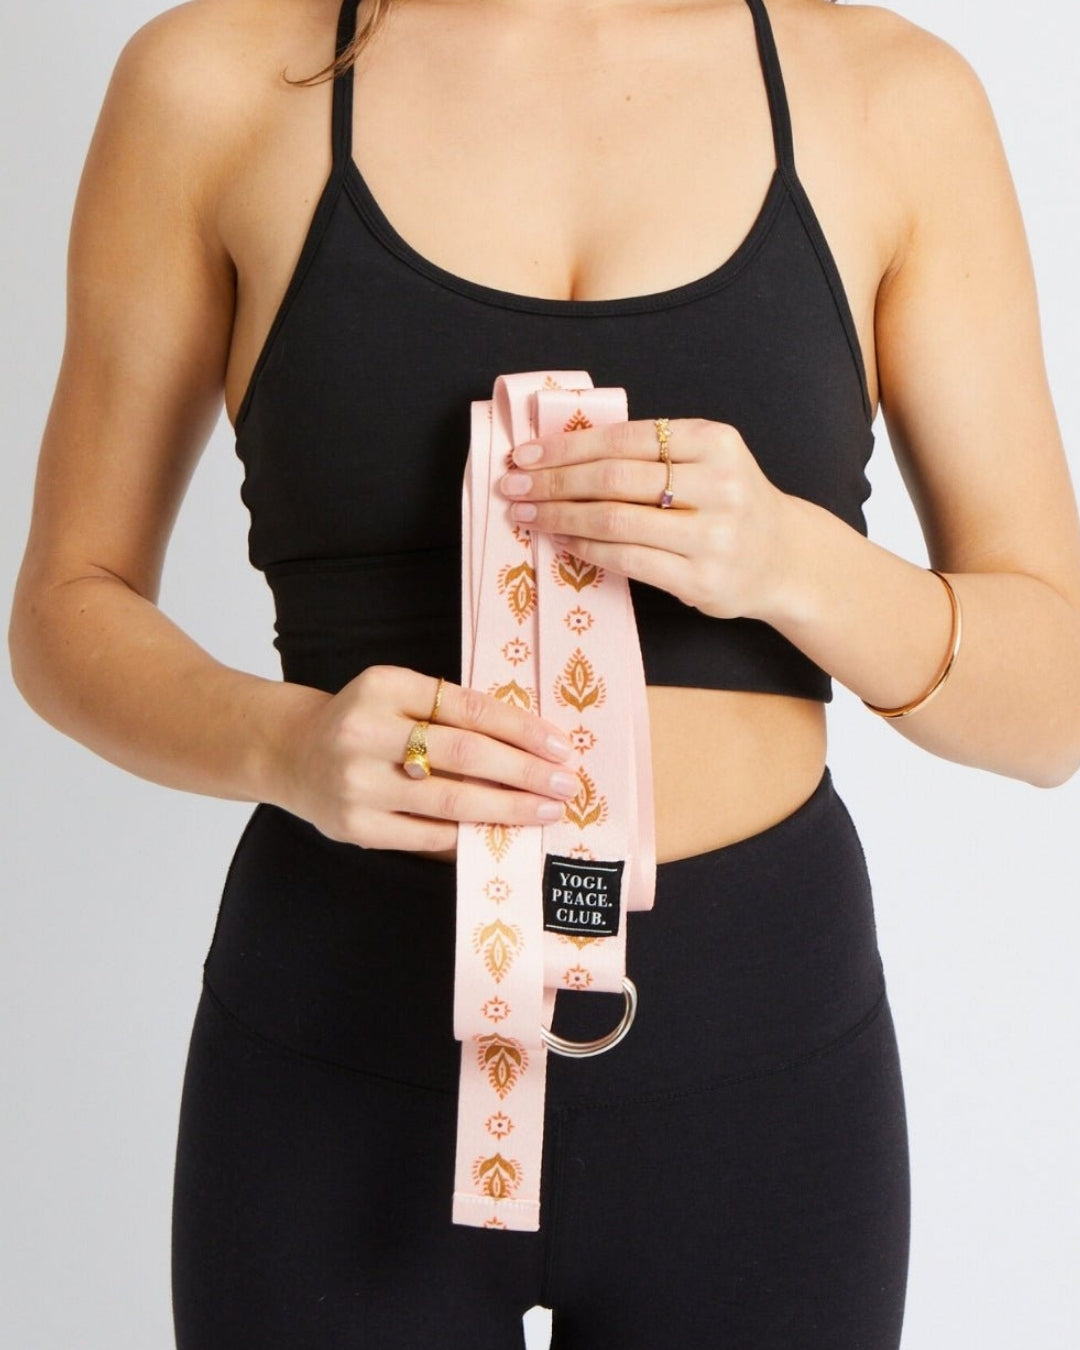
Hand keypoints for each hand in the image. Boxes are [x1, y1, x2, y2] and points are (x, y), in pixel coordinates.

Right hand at [275, 665, 579, 854]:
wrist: (294, 753)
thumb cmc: (366, 722)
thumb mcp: (398, 695)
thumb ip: (451, 712)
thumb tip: (531, 746)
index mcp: (383, 685)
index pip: (468, 707)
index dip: (521, 729)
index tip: (560, 746)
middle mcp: (366, 731)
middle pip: (465, 753)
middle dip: (525, 771)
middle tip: (566, 784)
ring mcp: (358, 782)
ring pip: (451, 799)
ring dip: (508, 808)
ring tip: (546, 811)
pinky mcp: (356, 826)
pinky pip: (428, 836)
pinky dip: (470, 836)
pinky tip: (501, 834)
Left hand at [499, 417, 795, 621]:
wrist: (784, 558)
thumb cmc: (727, 504)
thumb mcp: (705, 461)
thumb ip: (648, 454)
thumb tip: (559, 453)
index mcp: (714, 441)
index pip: (624, 438)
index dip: (567, 447)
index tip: (524, 454)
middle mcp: (719, 484)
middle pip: (614, 477)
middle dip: (553, 481)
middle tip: (512, 486)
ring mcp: (713, 535)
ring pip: (616, 520)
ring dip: (561, 517)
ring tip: (527, 515)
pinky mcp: (702, 578)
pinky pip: (628, 560)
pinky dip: (586, 549)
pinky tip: (562, 542)